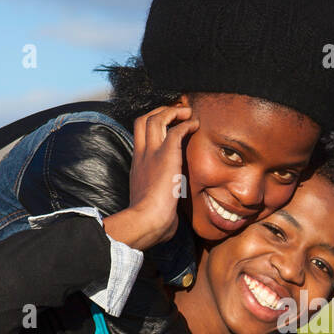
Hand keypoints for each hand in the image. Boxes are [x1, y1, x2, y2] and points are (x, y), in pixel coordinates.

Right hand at [116, 104, 198, 249]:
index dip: (152, 128)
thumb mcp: (151, 205)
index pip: (140, 138)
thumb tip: (171, 217)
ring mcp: (152, 153)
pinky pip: (176, 129)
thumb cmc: (150, 221)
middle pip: (143, 120)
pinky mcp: (166, 154)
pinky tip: (195, 125)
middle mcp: (142, 155)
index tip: (166, 128)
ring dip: (172, 112)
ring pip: (155, 118)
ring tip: (186, 112)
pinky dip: (186, 123)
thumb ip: (160, 202)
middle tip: (176, 113)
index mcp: (138, 166)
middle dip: (159, 112)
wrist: (147, 220)